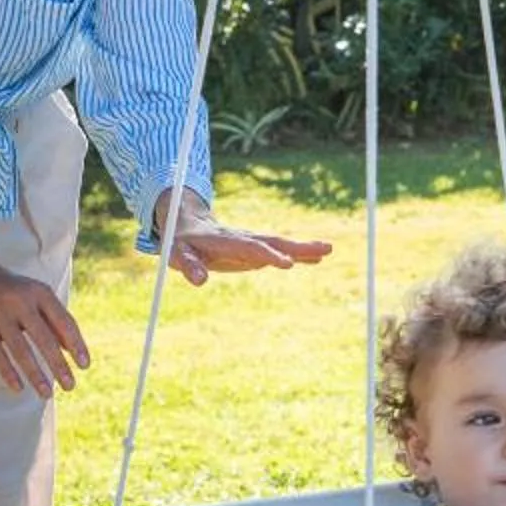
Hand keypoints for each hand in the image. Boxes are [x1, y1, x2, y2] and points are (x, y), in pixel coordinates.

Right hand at [0, 228, 89, 398]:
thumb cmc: (11, 290)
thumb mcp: (35, 296)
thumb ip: (55, 319)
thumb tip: (72, 350)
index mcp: (40, 292)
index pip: (64, 322)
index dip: (76, 345)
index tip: (84, 366)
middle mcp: (20, 301)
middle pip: (44, 339)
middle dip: (59, 365)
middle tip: (70, 386)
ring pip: (20, 350)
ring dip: (36, 375)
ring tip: (47, 393)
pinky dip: (8, 372)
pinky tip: (18, 388)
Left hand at [153, 189, 332, 287]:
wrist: (186, 224)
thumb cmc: (180, 242)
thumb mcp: (177, 255)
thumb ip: (188, 267)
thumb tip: (199, 280)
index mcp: (225, 241)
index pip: (250, 248)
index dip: (268, 255)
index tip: (288, 264)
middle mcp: (243, 239)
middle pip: (274, 242)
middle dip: (298, 247)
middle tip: (324, 249)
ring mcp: (251, 243)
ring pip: (280, 244)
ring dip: (303, 248)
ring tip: (328, 251)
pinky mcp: (254, 250)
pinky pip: (278, 251)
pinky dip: (298, 255)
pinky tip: (315, 260)